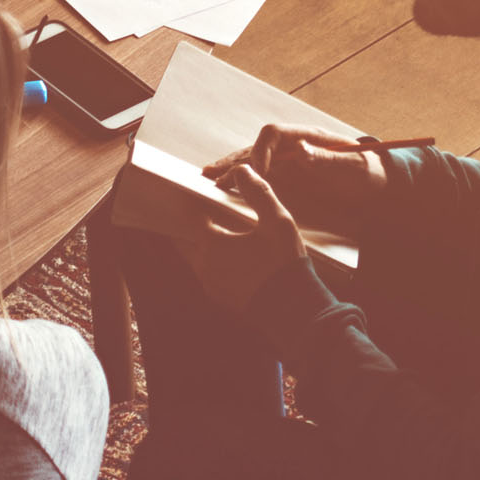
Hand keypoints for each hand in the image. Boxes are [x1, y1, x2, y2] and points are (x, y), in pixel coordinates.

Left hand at [188, 165, 307, 312]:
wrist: (294, 310)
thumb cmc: (284, 264)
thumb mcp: (277, 222)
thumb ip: (258, 193)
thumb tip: (242, 170)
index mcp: (211, 243)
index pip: (188, 217)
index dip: (190, 203)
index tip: (193, 192)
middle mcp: (202, 265)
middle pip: (185, 238)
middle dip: (190, 224)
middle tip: (200, 210)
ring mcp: (209, 284)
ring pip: (195, 257)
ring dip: (201, 244)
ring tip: (217, 229)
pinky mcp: (220, 297)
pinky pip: (208, 273)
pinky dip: (212, 261)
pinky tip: (231, 256)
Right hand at [202, 123, 384, 234]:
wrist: (382, 183)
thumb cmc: (370, 172)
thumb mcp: (354, 167)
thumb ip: (327, 159)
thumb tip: (300, 149)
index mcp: (308, 136)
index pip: (273, 134)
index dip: (260, 151)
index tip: (257, 172)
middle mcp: (294, 145)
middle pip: (256, 146)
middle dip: (235, 159)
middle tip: (214, 174)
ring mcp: (290, 159)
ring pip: (253, 159)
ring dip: (232, 167)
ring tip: (210, 176)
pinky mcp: (290, 174)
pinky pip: (260, 173)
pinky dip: (242, 176)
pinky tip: (227, 182)